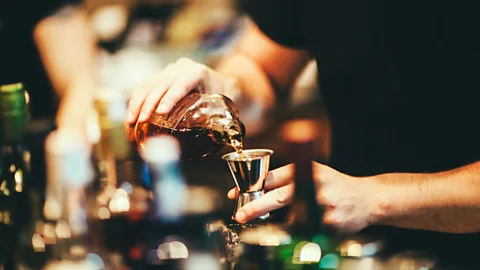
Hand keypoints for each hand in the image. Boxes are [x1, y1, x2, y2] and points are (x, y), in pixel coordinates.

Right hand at [126, 57, 239, 123]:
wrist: (220, 83)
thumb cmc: (223, 97)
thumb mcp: (222, 105)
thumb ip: (212, 117)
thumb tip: (200, 137)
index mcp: (198, 72)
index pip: (181, 84)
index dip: (170, 98)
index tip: (161, 113)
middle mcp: (181, 68)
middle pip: (161, 84)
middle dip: (148, 104)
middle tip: (140, 121)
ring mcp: (169, 70)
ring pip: (148, 85)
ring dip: (137, 104)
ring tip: (130, 122)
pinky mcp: (159, 76)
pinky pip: (144, 87)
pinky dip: (135, 101)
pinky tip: (130, 115)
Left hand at [227, 162, 384, 233]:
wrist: (369, 199)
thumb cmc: (337, 185)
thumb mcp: (315, 172)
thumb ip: (290, 178)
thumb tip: (259, 189)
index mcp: (309, 169)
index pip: (274, 177)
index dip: (253, 186)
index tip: (237, 194)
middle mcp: (315, 184)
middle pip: (278, 197)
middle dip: (256, 207)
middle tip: (241, 216)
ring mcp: (323, 206)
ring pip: (290, 220)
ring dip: (284, 223)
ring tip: (302, 217)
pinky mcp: (329, 224)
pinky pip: (305, 231)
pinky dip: (302, 230)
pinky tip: (313, 224)